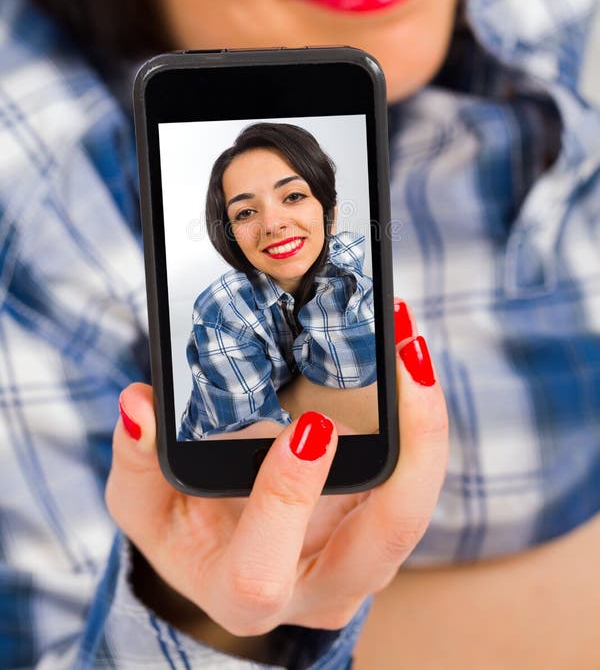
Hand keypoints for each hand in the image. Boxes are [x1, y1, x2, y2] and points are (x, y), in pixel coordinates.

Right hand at [106, 329, 446, 637]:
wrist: (236, 553)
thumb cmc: (188, 531)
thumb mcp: (144, 505)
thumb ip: (136, 463)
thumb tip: (140, 406)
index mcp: (244, 591)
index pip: (265, 571)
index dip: (286, 500)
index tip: (308, 427)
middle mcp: (320, 586)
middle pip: (387, 540)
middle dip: (412, 452)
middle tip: (406, 360)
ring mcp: (363, 560)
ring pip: (416, 505)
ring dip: (427, 425)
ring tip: (412, 345)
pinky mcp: (383, 524)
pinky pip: (416, 475)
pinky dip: (421, 418)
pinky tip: (409, 357)